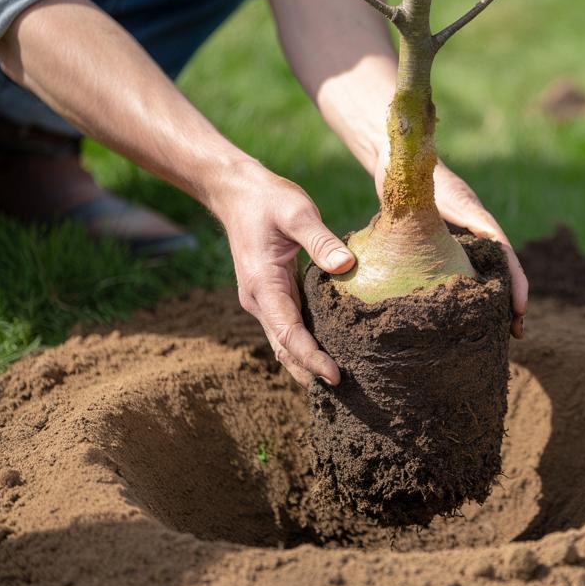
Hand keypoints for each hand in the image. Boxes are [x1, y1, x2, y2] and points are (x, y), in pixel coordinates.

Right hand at [211, 163, 354, 386]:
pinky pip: (288, 328)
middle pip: (285, 348)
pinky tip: (327, 352)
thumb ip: (320, 240)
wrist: (237, 193)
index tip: (335, 376)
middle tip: (345, 392)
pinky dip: (304, 345)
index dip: (312, 358)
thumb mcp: (297, 212)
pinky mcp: (271, 295)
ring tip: (338, 382)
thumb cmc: (268, 200)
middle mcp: (259, 300)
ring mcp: (263, 300)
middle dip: (310, 372)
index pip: (289, 334)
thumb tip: (347, 267)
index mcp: (263, 285)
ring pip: (284, 342)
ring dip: (306, 363)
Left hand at [374, 146, 528, 338]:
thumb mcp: (420, 189)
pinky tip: (467, 314)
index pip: (503, 252)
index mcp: (476, 215)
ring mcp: (467, 235)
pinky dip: (473, 291)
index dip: (514, 281)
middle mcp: (477, 227)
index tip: (520, 308)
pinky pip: (468, 270)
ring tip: (502, 331)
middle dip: (512, 298)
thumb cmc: (408, 170)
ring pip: (488, 271)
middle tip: (517, 331)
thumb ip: (425, 205)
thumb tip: (422, 226)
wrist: (400, 160)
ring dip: (496, 299)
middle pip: (503, 267)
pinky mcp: (451, 242)